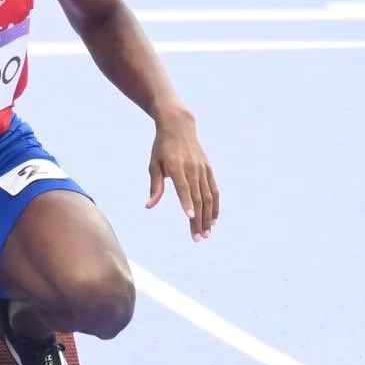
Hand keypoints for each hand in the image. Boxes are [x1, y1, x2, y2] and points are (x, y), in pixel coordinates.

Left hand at [145, 110, 218, 240]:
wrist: (179, 126)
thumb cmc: (162, 147)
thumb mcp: (154, 164)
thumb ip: (155, 185)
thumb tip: (149, 206)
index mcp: (176, 166)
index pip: (183, 187)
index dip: (186, 202)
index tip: (188, 217)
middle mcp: (192, 168)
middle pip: (197, 197)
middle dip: (198, 219)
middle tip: (198, 238)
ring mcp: (202, 169)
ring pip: (208, 197)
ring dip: (208, 217)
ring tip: (206, 234)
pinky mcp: (208, 169)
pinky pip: (214, 190)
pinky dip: (215, 205)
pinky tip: (214, 219)